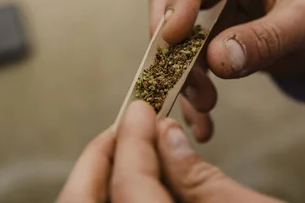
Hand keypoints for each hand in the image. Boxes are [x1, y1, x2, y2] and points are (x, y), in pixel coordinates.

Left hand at [56, 100, 284, 201]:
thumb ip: (199, 178)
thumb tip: (166, 135)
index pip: (128, 187)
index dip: (131, 141)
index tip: (140, 110)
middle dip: (105, 162)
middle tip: (128, 128)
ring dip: (112, 182)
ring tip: (135, 149)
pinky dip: (128, 200)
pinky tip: (145, 183)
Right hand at [149, 0, 304, 141]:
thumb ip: (266, 39)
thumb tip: (217, 61)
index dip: (181, 0)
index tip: (172, 39)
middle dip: (175, 45)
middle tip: (185, 82)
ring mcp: (210, 1)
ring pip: (173, 33)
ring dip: (182, 72)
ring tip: (205, 105)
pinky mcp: (208, 30)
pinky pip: (188, 58)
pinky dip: (192, 88)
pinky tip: (202, 120)